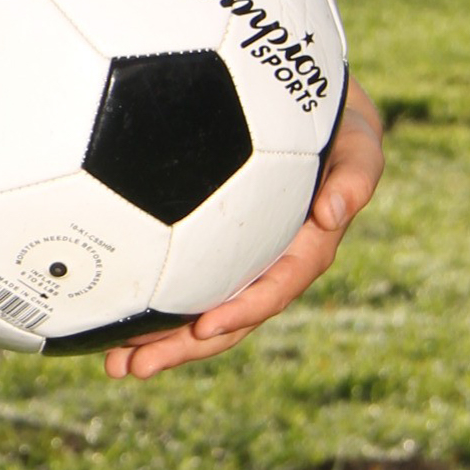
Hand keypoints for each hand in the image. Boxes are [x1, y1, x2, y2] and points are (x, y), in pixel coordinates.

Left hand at [103, 75, 384, 380]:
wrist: (306, 102)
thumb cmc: (333, 121)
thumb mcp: (358, 142)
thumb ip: (357, 174)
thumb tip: (333, 213)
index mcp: (305, 249)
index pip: (274, 289)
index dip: (243, 310)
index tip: (205, 326)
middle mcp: (268, 263)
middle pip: (228, 317)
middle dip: (183, 347)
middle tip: (134, 367)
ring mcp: (239, 259)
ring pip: (200, 310)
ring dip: (160, 342)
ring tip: (113, 366)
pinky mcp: (209, 245)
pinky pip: (181, 281)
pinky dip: (150, 304)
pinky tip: (110, 319)